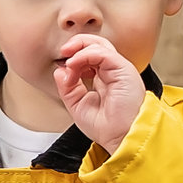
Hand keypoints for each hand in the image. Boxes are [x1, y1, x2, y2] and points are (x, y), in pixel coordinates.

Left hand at [52, 33, 147, 152]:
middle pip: (96, 44)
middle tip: (63, 52)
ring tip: (69, 63)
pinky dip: (84, 55)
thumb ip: (67, 88)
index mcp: (104, 78)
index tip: (62, 67)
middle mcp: (112, 71)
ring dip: (79, 49)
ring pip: (100, 44)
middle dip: (76, 44)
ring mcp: (118, 69)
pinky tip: (74, 65)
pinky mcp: (123, 69)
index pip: (89, 56)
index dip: (73, 57)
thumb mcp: (77, 106)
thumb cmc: (107, 127)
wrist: (122, 138)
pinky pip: (102, 53)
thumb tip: (59, 70)